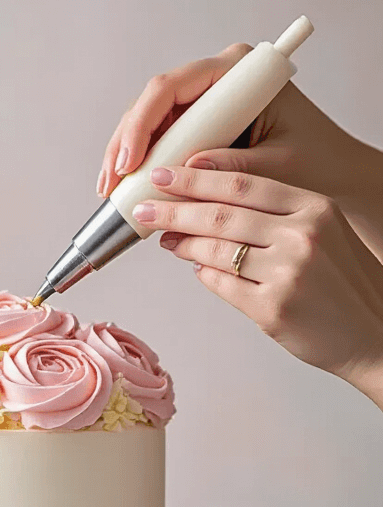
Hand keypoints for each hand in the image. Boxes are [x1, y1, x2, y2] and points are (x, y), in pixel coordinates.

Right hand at [97, 48, 382, 262]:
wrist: (336, 176)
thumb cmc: (317, 164)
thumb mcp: (276, 167)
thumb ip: (231, 169)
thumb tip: (184, 174)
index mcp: (238, 72)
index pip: (173, 87)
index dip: (142, 124)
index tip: (130, 161)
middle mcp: (217, 82)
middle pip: (153, 104)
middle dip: (125, 144)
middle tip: (110, 184)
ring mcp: (206, 104)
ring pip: (151, 124)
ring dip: (126, 158)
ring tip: (112, 192)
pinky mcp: (201, 128)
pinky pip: (163, 143)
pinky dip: (144, 168)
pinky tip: (128, 191)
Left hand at [134, 164, 382, 408]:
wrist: (373, 332)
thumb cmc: (346, 284)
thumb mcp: (324, 232)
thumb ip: (278, 217)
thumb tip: (217, 209)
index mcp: (314, 208)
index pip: (244, 183)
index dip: (198, 177)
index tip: (167, 174)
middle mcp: (301, 236)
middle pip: (222, 214)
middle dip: (175, 208)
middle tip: (146, 205)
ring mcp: (286, 274)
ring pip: (216, 250)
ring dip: (183, 242)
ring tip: (164, 237)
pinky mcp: (272, 309)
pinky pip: (222, 285)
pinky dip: (203, 274)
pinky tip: (194, 266)